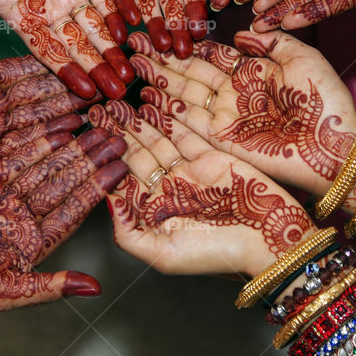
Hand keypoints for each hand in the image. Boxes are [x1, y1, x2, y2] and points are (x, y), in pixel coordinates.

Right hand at [0, 0, 133, 99]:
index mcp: (26, 19)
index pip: (50, 51)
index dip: (68, 71)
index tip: (86, 92)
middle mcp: (52, 12)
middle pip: (79, 46)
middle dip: (98, 69)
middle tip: (118, 92)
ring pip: (97, 27)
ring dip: (113, 49)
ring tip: (129, 71)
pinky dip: (118, 13)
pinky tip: (129, 31)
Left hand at [0, 0, 93, 191]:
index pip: (24, 71)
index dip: (50, 63)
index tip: (79, 49)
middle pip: (40, 96)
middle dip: (72, 88)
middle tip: (106, 78)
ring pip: (40, 120)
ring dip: (70, 113)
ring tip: (103, 104)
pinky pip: (25, 146)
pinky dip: (52, 139)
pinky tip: (79, 130)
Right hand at [0, 127, 127, 308]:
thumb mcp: (5, 291)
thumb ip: (51, 286)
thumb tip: (94, 289)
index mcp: (33, 243)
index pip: (75, 210)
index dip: (99, 188)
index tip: (123, 168)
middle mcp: (22, 217)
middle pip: (64, 182)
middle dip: (91, 159)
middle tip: (117, 135)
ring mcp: (3, 197)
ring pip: (44, 164)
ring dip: (70, 145)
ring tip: (95, 123)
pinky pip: (15, 155)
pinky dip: (36, 140)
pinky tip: (59, 125)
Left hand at [89, 100, 314, 276]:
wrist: (269, 239)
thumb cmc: (218, 254)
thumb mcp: (163, 254)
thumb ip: (129, 232)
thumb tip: (105, 203)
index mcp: (154, 213)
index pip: (122, 180)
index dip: (105, 158)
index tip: (86, 136)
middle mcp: (169, 190)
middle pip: (136, 154)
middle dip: (117, 132)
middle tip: (97, 108)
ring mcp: (190, 171)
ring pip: (158, 139)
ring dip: (138, 120)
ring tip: (116, 100)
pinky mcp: (212, 156)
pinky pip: (186, 132)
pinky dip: (169, 117)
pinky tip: (150, 100)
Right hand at [127, 30, 355, 195]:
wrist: (336, 149)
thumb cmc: (327, 103)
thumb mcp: (303, 58)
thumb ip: (272, 41)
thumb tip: (243, 30)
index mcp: (254, 74)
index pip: (212, 55)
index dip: (187, 43)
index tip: (164, 30)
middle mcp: (235, 94)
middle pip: (190, 73)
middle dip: (163, 60)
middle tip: (136, 45)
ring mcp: (226, 117)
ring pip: (183, 95)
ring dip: (158, 82)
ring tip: (133, 64)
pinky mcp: (221, 140)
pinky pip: (187, 122)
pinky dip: (165, 110)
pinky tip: (146, 96)